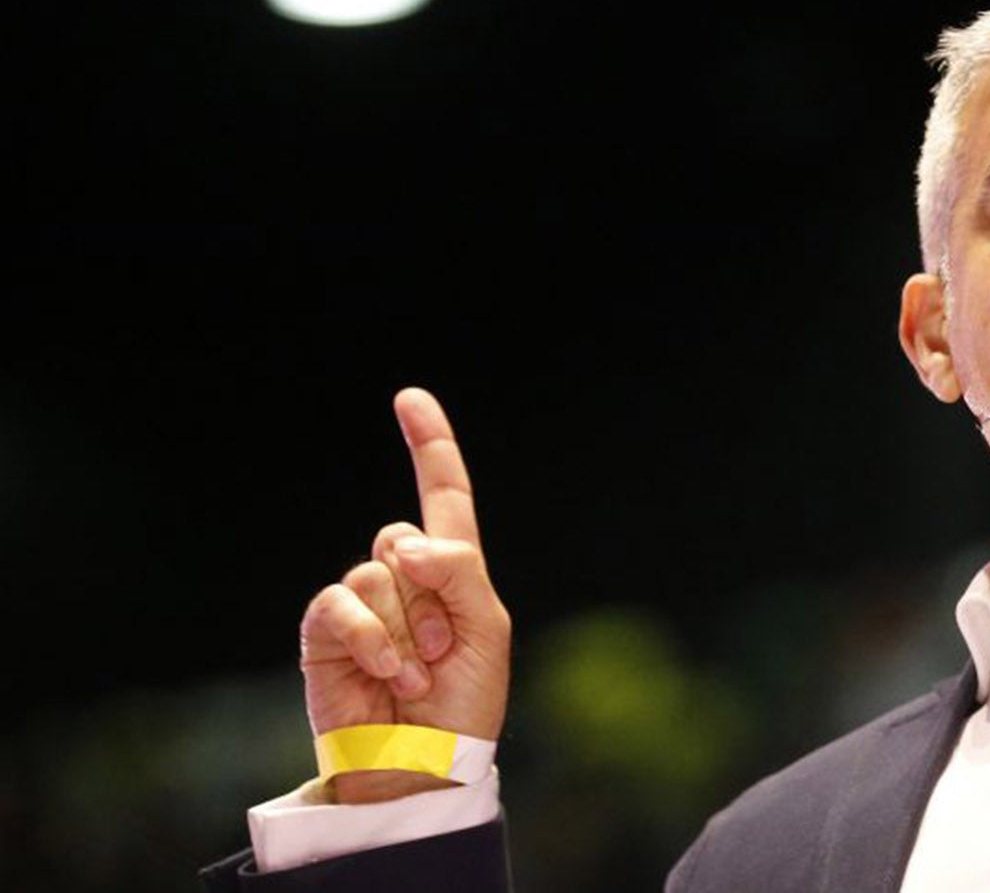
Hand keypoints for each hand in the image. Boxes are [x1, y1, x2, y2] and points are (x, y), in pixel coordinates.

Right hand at [297, 388, 511, 799]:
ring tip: (417, 675)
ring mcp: (362, 604)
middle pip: (404, 536)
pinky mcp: (325, 633)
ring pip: (377, 572)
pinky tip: (388, 673)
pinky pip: (341, 602)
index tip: (409, 398)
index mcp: (452, 569)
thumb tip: (403, 543)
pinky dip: (371, 637)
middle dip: (433, 595)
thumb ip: (458, 570)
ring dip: (407, 628)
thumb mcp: (487, 628)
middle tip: (444, 651)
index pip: (442, 494)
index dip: (429, 444)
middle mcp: (402, 577)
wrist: (422, 768)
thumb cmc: (464, 704)